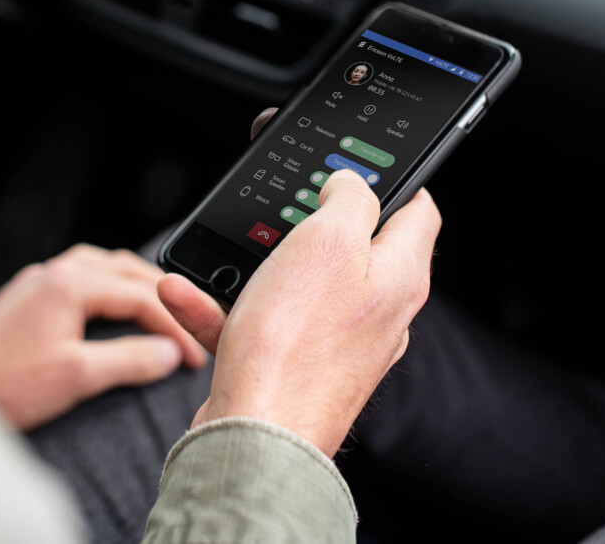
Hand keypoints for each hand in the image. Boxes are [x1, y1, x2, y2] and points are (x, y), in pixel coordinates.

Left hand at [0, 244, 208, 430]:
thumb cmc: (4, 385)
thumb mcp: (78, 376)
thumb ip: (130, 360)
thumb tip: (169, 353)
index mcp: (69, 284)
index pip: (139, 296)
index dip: (172, 326)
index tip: (193, 354)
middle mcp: (53, 273)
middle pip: (123, 269)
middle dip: (160, 295)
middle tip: (187, 322)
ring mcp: (36, 283)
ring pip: (98, 267)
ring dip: (132, 283)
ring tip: (156, 307)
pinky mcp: (24, 299)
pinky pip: (76, 277)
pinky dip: (105, 287)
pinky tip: (109, 307)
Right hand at [157, 108, 440, 457]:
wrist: (254, 437)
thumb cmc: (294, 346)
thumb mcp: (329, 240)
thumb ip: (350, 200)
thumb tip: (352, 184)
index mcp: (400, 279)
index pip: (418, 213)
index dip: (395, 180)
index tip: (361, 167)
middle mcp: (378, 315)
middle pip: (356, 249)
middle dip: (311, 224)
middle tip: (285, 207)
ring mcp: (337, 347)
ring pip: (296, 287)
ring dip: (253, 266)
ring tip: (221, 251)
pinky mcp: (294, 372)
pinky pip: (258, 325)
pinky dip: (222, 307)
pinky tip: (186, 293)